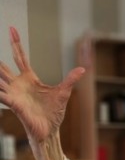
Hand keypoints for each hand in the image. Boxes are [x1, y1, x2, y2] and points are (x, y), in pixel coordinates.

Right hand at [0, 27, 84, 142]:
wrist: (50, 131)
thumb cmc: (54, 114)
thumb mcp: (63, 93)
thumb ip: (70, 80)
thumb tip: (82, 69)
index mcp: (30, 78)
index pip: (19, 56)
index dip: (15, 43)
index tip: (12, 28)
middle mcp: (19, 84)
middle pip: (4, 67)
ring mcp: (15, 94)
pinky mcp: (14, 104)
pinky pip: (2, 95)